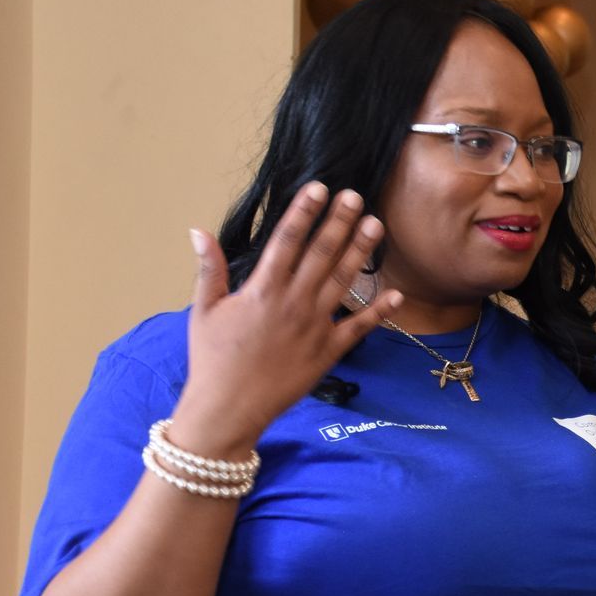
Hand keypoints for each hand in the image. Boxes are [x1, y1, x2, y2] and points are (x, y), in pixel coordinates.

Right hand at [169, 182, 399, 455]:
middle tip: (356, 196)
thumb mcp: (204, 310)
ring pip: (343, 281)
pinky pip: (359, 327)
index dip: (304, 211)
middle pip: (321, 253)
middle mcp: (292, 303)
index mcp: (261, 289)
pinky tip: (397, 293)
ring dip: (361, 252)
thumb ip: (209, 269)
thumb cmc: (213, 359)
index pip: (287, 240)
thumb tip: (198, 231)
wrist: (229, 407)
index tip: (319, 188)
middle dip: (339, 222)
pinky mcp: (328, 351)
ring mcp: (314, 326)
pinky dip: (379, 311)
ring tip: (376, 226)